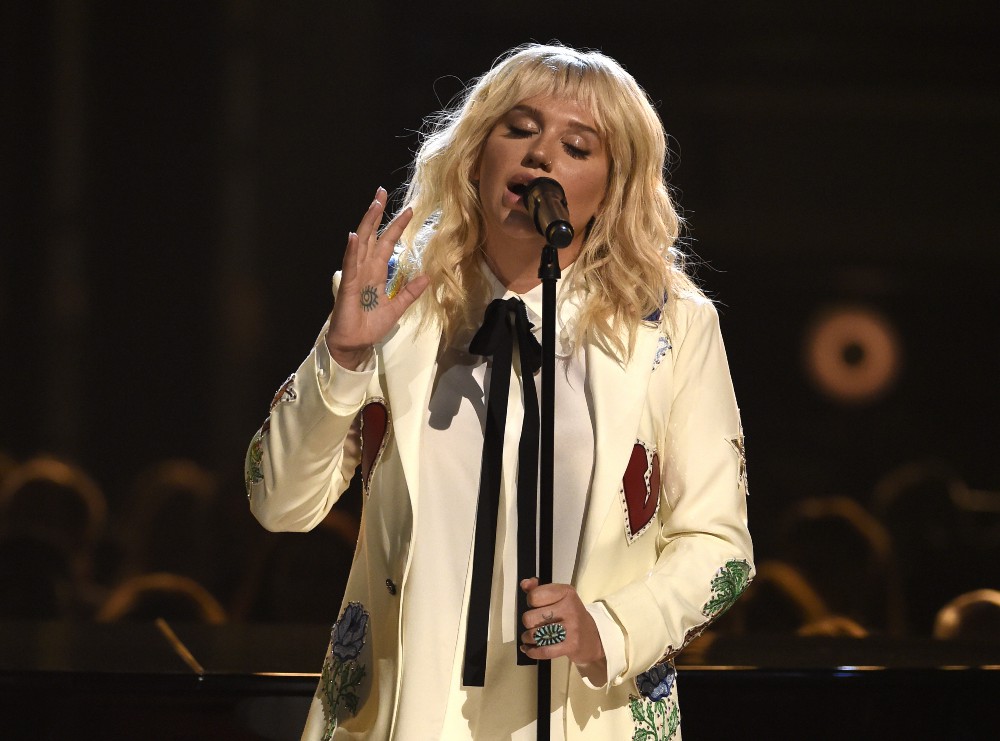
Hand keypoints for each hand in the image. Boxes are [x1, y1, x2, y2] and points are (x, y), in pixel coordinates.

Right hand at [326, 187, 429, 368]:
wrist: (355, 343)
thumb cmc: (370, 325)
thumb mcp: (397, 307)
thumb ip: (410, 292)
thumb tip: (427, 276)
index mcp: (376, 272)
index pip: (387, 243)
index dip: (397, 226)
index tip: (410, 210)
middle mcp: (364, 268)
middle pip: (372, 235)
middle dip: (377, 213)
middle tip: (382, 192)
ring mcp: (355, 275)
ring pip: (360, 244)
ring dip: (366, 223)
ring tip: (373, 204)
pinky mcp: (348, 286)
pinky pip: (350, 266)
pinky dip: (352, 251)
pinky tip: (354, 236)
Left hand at [519, 577, 606, 683]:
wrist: (594, 637)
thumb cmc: (571, 614)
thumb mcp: (559, 597)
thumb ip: (539, 588)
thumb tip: (524, 584)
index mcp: (566, 592)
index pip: (534, 596)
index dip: (530, 602)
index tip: (537, 606)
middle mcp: (569, 608)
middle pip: (530, 618)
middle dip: (528, 623)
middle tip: (535, 624)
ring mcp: (571, 628)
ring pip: (534, 635)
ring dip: (528, 638)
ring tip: (531, 637)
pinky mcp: (571, 646)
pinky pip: (543, 650)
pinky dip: (532, 651)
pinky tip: (528, 649)